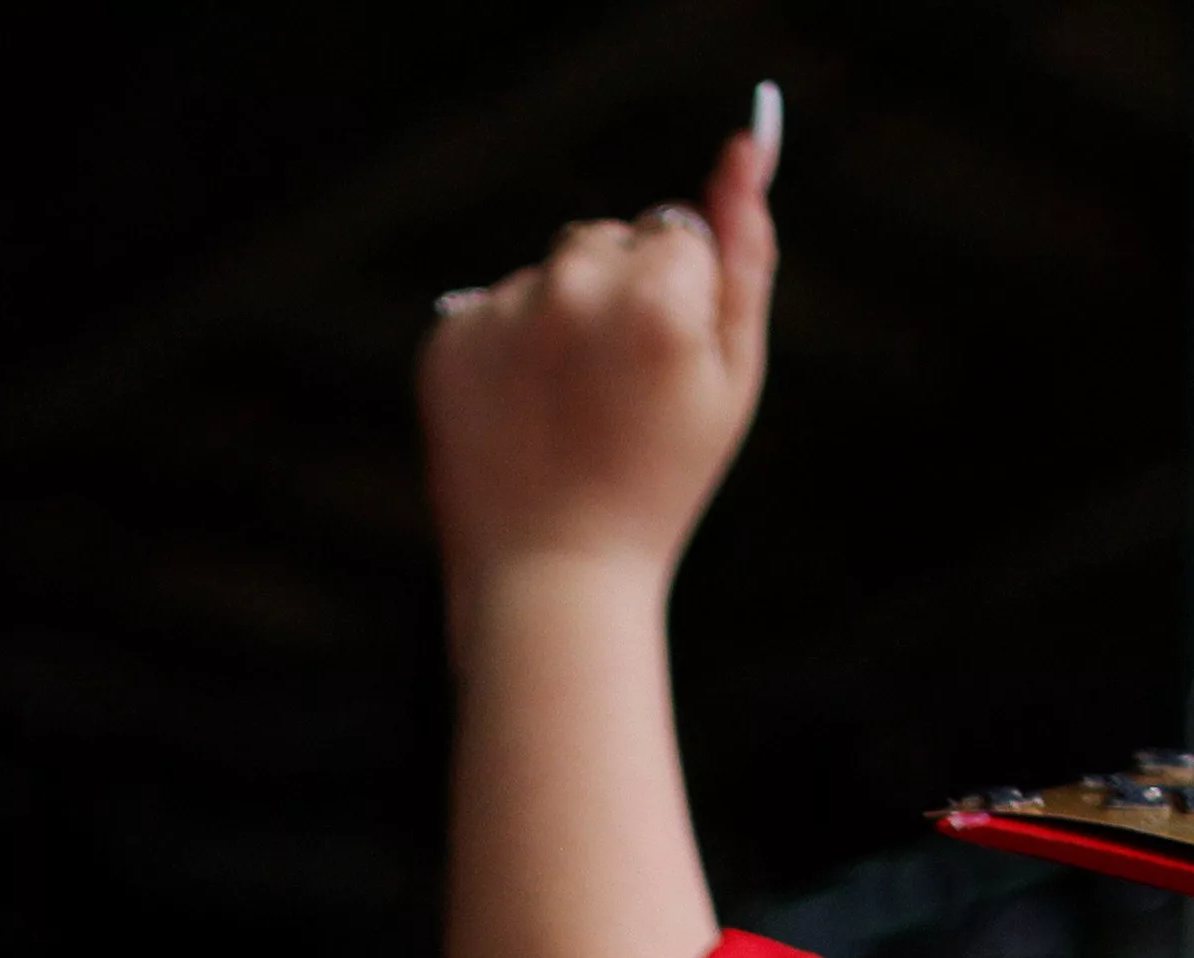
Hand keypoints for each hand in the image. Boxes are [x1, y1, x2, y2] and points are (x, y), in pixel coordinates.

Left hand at [419, 101, 779, 607]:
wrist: (552, 577)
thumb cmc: (661, 481)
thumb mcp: (731, 375)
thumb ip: (746, 255)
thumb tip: (746, 144)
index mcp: (660, 292)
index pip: (676, 232)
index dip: (678, 301)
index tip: (665, 369)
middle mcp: (576, 285)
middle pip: (608, 239)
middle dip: (619, 292)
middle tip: (616, 396)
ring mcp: (503, 311)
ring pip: (548, 273)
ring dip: (561, 318)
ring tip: (566, 410)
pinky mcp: (447, 337)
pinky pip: (490, 308)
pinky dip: (505, 350)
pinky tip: (520, 415)